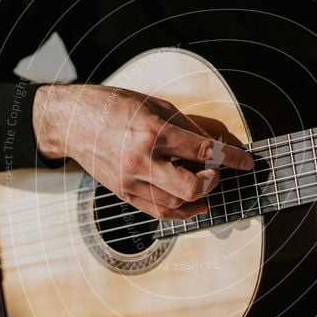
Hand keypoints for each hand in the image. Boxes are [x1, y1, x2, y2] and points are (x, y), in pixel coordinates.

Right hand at [32, 84, 253, 219]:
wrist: (70, 121)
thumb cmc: (111, 106)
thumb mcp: (155, 104)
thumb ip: (186, 127)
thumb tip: (212, 145)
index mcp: (153, 132)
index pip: (203, 152)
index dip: (231, 158)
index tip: (246, 161)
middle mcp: (141, 160)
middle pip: (191, 187)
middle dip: (213, 183)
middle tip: (218, 174)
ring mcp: (130, 181)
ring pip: (176, 205)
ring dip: (198, 200)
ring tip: (206, 187)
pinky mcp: (122, 193)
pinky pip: (157, 212)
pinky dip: (178, 212)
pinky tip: (190, 205)